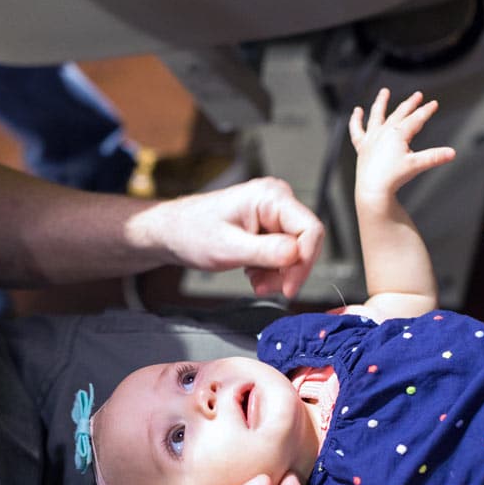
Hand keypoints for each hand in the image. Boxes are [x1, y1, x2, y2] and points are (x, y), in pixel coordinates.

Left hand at [152, 177, 323, 297]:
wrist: (173, 233)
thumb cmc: (192, 232)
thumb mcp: (228, 247)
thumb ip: (264, 252)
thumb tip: (296, 255)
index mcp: (270, 197)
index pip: (310, 229)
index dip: (304, 262)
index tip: (289, 287)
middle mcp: (276, 202)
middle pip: (305, 243)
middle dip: (288, 271)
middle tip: (264, 287)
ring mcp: (273, 216)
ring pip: (294, 254)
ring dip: (277, 275)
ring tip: (253, 281)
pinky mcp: (268, 229)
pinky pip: (282, 255)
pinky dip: (270, 271)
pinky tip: (251, 273)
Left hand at [349, 88, 454, 200]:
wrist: (372, 190)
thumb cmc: (392, 179)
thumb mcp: (416, 165)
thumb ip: (434, 157)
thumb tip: (452, 153)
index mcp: (398, 134)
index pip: (416, 119)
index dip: (426, 110)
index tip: (433, 104)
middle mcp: (384, 132)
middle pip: (399, 113)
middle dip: (410, 104)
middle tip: (418, 95)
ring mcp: (372, 138)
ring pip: (376, 115)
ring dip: (381, 102)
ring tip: (384, 92)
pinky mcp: (362, 147)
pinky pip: (356, 130)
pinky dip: (355, 120)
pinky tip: (356, 111)